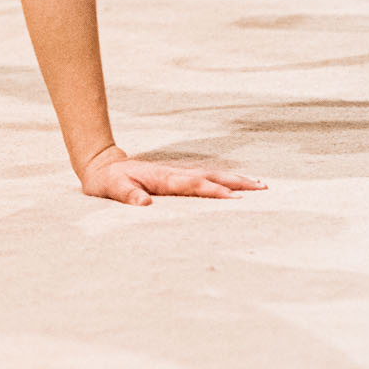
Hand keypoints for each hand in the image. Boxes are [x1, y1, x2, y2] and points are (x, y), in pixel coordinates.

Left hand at [79, 146, 264, 205]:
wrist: (105, 166)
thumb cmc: (110, 182)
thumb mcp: (113, 189)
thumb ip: (128, 195)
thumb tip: (145, 202)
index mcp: (164, 179)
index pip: (194, 185)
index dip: (213, 191)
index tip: (234, 197)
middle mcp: (176, 174)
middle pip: (212, 177)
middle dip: (237, 183)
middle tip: (262, 189)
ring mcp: (179, 174)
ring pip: (213, 176)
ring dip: (236, 181)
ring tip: (261, 185)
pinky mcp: (179, 177)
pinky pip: (207, 178)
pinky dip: (225, 181)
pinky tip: (239, 185)